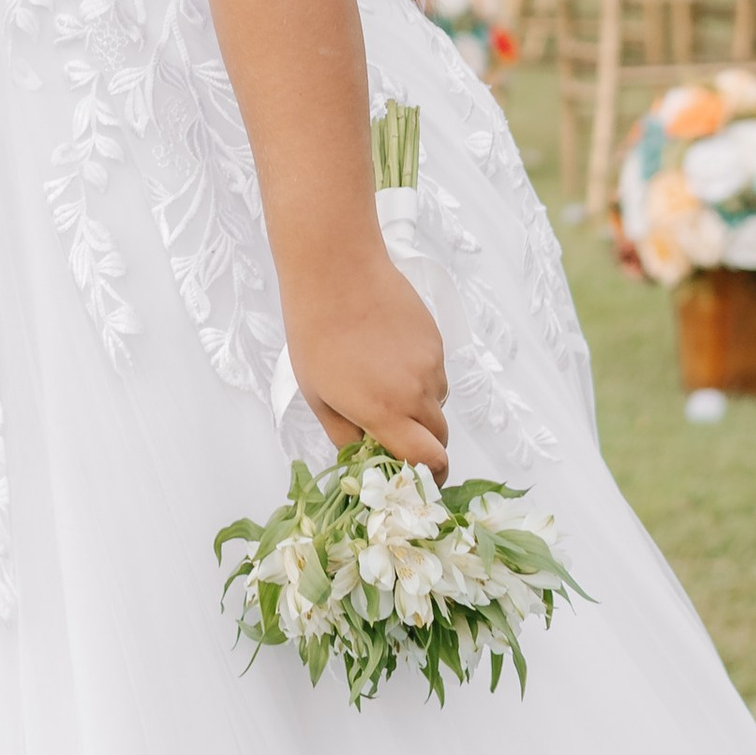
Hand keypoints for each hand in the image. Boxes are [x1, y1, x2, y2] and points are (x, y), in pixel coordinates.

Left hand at [284, 250, 448, 478]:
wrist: (336, 271)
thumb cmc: (316, 334)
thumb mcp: (319, 397)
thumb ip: (346, 437)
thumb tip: (364, 462)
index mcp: (385, 411)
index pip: (428, 461)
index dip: (430, 479)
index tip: (419, 483)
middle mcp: (416, 391)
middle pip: (439, 438)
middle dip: (423, 447)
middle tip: (394, 437)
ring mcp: (431, 364)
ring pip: (438, 404)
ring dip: (420, 410)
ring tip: (383, 385)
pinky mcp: (436, 340)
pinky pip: (436, 374)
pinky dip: (421, 379)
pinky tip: (390, 357)